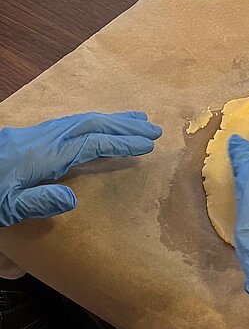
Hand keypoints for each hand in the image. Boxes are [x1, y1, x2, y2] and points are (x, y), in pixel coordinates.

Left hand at [0, 112, 161, 226]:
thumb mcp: (7, 208)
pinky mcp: (28, 137)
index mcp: (41, 157)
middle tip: (154, 130)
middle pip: (90, 125)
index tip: (147, 145)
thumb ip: (38, 203)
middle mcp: (42, 140)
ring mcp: (34, 135)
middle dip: (124, 127)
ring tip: (138, 121)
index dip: (120, 144)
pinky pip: (70, 123)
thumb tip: (73, 199)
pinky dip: (93, 122)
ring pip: (80, 120)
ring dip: (111, 120)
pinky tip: (99, 127)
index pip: (89, 144)